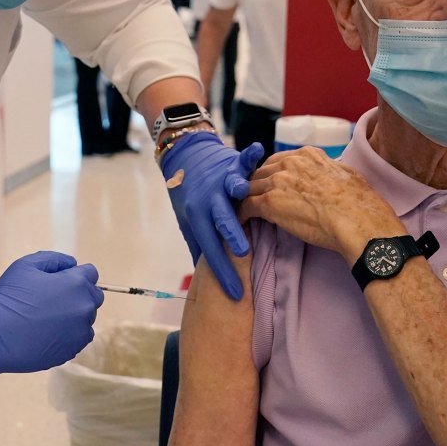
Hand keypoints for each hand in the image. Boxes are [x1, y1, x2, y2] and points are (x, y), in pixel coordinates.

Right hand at [0, 251, 102, 380]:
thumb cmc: (8, 297)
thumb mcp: (26, 265)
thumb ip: (54, 259)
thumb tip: (71, 264)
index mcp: (76, 284)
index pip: (91, 273)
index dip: (74, 274)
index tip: (60, 281)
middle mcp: (84, 308)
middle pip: (93, 296)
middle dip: (78, 294)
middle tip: (52, 299)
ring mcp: (79, 332)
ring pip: (86, 320)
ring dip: (74, 316)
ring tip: (47, 318)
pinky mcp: (71, 351)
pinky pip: (78, 339)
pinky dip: (69, 334)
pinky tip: (47, 332)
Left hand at [160, 131, 263, 299]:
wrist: (187, 157)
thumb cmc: (190, 196)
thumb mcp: (189, 223)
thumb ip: (199, 249)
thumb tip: (206, 285)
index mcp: (197, 216)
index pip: (209, 248)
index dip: (222, 272)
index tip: (235, 295)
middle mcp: (209, 198)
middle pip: (221, 219)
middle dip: (232, 235)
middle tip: (244, 252)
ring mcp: (221, 179)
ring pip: (232, 187)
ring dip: (239, 191)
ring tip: (246, 193)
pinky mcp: (232, 163)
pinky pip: (243, 160)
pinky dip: (250, 156)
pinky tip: (259, 150)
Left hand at [241, 147, 400, 261]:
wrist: (359, 223)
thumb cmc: (361, 205)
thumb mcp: (347, 174)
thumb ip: (329, 170)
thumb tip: (329, 173)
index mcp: (308, 154)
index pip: (279, 160)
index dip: (273, 175)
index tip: (271, 185)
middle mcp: (290, 163)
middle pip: (261, 172)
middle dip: (257, 186)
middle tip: (254, 199)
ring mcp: (278, 181)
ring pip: (250, 188)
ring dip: (247, 199)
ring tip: (244, 211)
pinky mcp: (269, 202)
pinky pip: (246, 205)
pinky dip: (242, 214)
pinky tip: (242, 221)